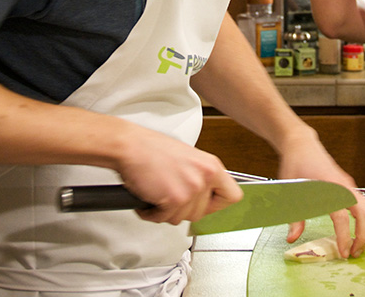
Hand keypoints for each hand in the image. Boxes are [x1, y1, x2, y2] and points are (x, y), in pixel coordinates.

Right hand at [115, 128, 242, 225]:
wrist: (131, 146)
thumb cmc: (153, 150)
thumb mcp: (189, 159)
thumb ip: (200, 178)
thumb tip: (204, 197)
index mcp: (211, 166)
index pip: (233, 196)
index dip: (217, 204)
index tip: (205, 204)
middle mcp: (205, 177)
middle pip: (201, 213)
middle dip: (182, 210)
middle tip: (169, 197)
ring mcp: (192, 189)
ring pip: (182, 219)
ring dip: (166, 211)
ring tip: (157, 194)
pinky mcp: (175, 199)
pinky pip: (164, 218)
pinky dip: (152, 213)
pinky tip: (148, 198)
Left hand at [277, 140, 364, 257]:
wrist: (301, 144)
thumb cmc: (296, 163)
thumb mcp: (290, 191)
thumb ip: (294, 217)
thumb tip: (292, 237)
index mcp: (329, 187)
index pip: (342, 216)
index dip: (345, 236)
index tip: (344, 251)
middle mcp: (343, 186)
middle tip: (356, 252)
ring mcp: (348, 186)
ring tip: (358, 246)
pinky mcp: (349, 187)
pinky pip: (364, 205)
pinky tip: (357, 232)